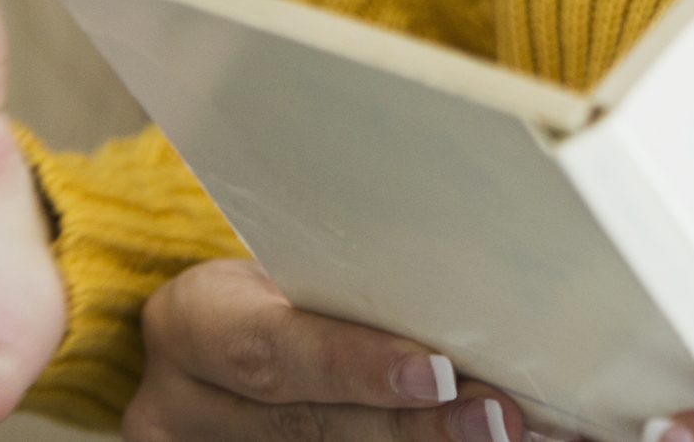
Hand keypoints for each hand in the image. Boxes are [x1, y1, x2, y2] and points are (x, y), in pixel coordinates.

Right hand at [129, 258, 528, 441]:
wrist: (214, 341)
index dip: (355, 367)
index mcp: (191, 324)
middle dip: (416, 430)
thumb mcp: (286, 268)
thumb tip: (474, 293)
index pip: (271, 349)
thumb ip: (351, 289)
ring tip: (510, 437)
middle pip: (309, 428)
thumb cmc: (278, 284)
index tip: (439, 373)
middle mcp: (182, 407)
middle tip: (499, 419)